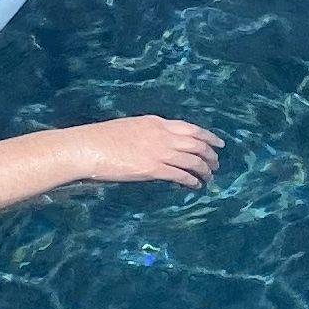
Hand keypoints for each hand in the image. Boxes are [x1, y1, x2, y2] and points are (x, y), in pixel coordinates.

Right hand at [62, 115, 222, 189]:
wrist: (89, 147)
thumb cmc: (103, 138)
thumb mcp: (132, 126)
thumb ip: (149, 132)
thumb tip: (160, 142)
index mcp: (157, 122)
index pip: (190, 128)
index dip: (208, 136)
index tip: (218, 143)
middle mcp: (162, 135)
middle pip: (196, 144)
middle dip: (210, 155)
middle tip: (216, 164)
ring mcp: (159, 152)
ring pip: (193, 160)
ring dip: (204, 170)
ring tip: (209, 177)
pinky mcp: (153, 169)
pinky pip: (180, 175)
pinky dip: (191, 180)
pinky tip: (195, 186)